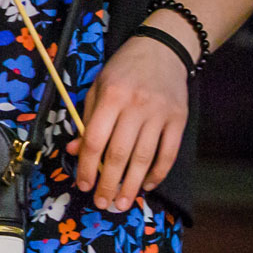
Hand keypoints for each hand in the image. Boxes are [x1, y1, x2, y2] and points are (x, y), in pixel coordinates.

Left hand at [69, 27, 189, 209]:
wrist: (164, 49)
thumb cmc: (124, 69)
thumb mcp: (99, 86)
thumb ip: (87, 118)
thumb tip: (75, 151)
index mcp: (111, 96)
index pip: (95, 139)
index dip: (87, 166)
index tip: (83, 185)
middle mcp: (136, 106)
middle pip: (119, 154)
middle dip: (109, 184)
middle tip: (102, 203)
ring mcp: (160, 114)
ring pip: (144, 158)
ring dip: (132, 185)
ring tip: (122, 203)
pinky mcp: (178, 120)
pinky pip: (168, 154)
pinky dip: (157, 173)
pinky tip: (146, 185)